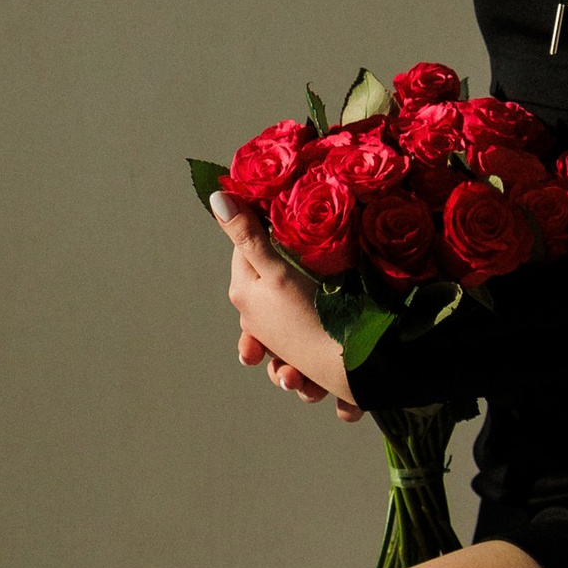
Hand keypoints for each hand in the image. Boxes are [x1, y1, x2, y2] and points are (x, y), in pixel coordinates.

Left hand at [211, 193, 362, 415]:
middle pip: (267, 278)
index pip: (245, 246)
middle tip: (312, 262)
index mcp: (243, 292)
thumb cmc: (311, 317)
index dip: (266, 228)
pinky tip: (315, 351)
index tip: (293, 218)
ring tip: (309, 314)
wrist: (349, 370)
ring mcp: (275, 339)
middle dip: (288, 270)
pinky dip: (309, 347)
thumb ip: (250, 237)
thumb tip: (218, 197)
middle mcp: (253, 318)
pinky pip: (301, 346)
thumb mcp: (279, 271)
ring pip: (285, 309)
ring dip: (299, 307)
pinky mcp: (297, 357)